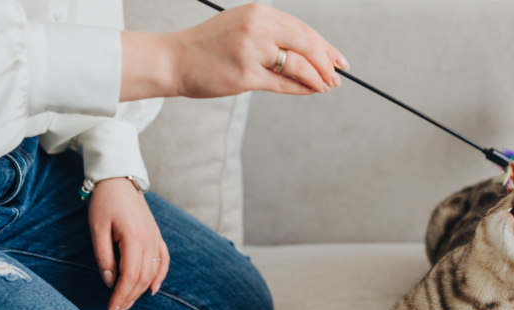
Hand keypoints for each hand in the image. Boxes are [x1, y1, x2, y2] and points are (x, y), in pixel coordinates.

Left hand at [88, 178, 169, 309]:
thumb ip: (104, 257)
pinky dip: (159, 277)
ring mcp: (156, 239)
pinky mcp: (156, 236)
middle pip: (143, 278)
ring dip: (140, 291)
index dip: (121, 296)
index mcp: (135, 239)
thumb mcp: (97, 229)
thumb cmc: (105, 203)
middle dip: (129, 298)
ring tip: (127, 304)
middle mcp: (150, 241)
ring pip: (152, 273)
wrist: (119, 180)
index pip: (130, 276)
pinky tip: (152, 290)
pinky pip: (163, 261)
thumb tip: (110, 282)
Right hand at [120, 3, 349, 101]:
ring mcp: (251, 51)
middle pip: (306, 44)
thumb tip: (308, 54)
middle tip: (338, 77)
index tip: (339, 60)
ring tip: (326, 87)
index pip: (303, 29)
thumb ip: (272, 36)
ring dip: (317, 78)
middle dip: (327, 63)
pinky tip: (311, 91)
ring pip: (298, 64)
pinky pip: (283, 83)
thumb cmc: (209, 47)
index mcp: (259, 13)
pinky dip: (301, 88)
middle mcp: (257, 27)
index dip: (325, 46)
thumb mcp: (242, 28)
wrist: (174, 59)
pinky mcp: (245, 75)